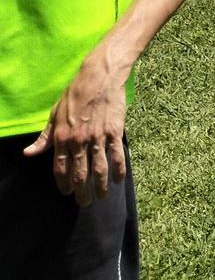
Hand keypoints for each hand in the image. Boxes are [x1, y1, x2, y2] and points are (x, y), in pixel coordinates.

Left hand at [23, 55, 128, 205]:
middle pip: (80, 173)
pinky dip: (119, 170)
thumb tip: (28, 154)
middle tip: (85, 202)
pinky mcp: (115, 131)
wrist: (99, 77)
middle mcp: (79, 140)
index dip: (63, 183)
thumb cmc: (74, 94)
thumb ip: (44, 138)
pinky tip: (120, 180)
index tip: (67, 193)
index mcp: (61, 137)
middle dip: (82, 192)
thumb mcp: (54, 115)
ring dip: (101, 186)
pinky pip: (117, 155)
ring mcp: (98, 137)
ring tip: (103, 196)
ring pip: (99, 168)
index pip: (60, 169)